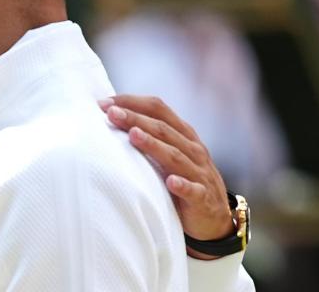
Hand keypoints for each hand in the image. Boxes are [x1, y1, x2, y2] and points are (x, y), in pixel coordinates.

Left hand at [99, 95, 234, 258]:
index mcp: (182, 134)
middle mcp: (192, 149)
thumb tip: (110, 117)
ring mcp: (199, 173)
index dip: (133, 103)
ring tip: (133, 135)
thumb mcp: (168, 152)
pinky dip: (183, 185)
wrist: (213, 215)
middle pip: (163, 129)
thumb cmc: (183, 177)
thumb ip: (148, 135)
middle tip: (111, 113)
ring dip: (153, 145)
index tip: (104, 103)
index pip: (158, 110)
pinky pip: (193, 191)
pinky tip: (171, 182)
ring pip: (175, 155)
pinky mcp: (202, 198)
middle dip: (136, 119)